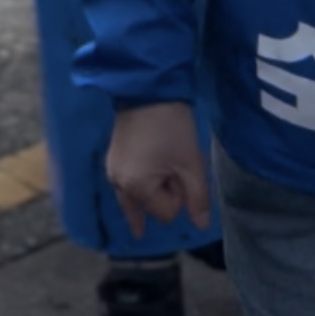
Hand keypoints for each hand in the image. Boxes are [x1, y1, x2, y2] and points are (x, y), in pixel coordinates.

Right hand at [106, 102, 211, 238]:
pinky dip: (140, 185)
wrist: (148, 89)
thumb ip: (197, 197)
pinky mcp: (113, 158)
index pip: (166, 212)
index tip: (182, 167)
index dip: (180, 194)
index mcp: (135, 188)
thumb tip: (202, 226)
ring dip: (154, 187)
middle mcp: (117, 184)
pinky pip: (128, 184)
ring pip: (138, 196)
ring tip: (166, 168)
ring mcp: (112, 171)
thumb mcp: (190, 162)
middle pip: (151, 205)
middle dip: (166, 191)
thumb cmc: (172, 126)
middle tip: (175, 162)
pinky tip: (141, 202)